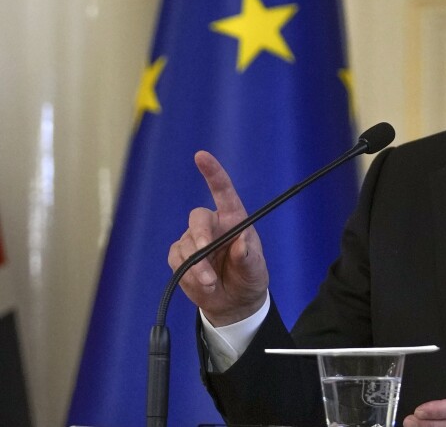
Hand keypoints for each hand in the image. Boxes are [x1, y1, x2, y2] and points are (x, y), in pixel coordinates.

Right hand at [168, 150, 268, 325]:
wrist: (233, 302)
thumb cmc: (249, 278)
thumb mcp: (256, 270)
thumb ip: (249, 257)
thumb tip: (241, 242)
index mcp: (234, 219)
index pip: (223, 191)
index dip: (212, 173)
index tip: (201, 155)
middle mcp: (212, 225)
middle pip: (198, 219)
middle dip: (200, 237)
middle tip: (204, 254)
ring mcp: (193, 240)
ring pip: (185, 245)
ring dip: (197, 267)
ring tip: (211, 283)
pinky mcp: (180, 257)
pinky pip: (177, 261)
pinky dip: (188, 274)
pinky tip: (202, 284)